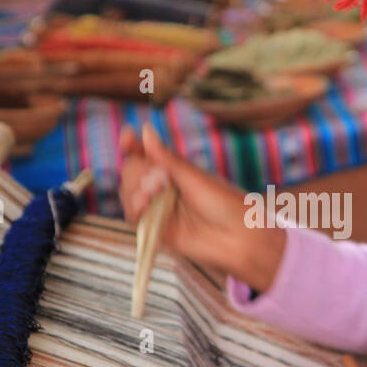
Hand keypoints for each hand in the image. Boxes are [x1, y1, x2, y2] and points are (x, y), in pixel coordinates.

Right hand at [119, 123, 285, 290]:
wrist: (239, 237)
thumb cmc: (225, 203)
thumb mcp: (194, 177)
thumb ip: (166, 159)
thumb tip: (144, 130)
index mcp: (173, 171)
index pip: (144, 154)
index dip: (131, 145)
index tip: (127, 137)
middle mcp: (163, 188)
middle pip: (132, 173)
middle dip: (137, 171)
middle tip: (159, 177)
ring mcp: (158, 209)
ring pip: (129, 194)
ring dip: (134, 189)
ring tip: (153, 193)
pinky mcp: (156, 231)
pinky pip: (134, 218)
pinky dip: (134, 208)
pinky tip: (145, 204)